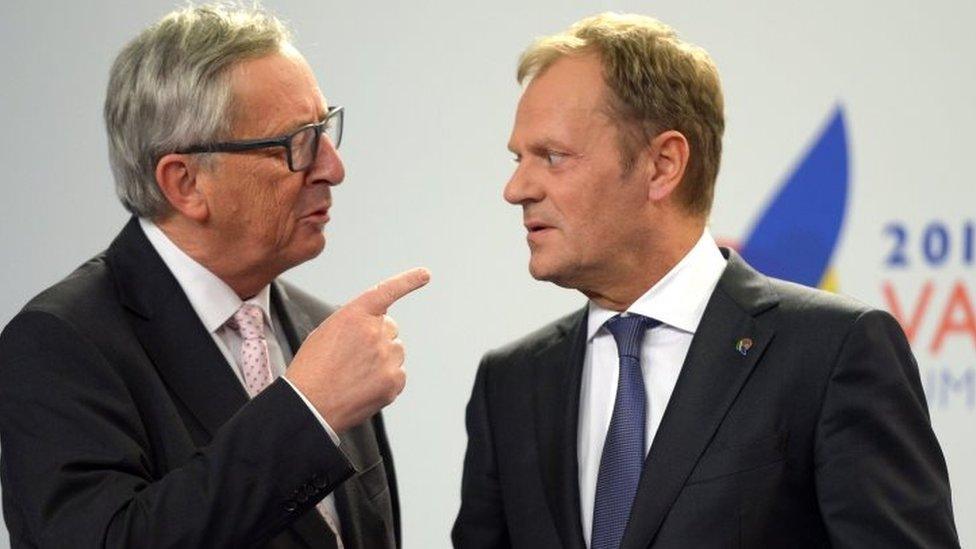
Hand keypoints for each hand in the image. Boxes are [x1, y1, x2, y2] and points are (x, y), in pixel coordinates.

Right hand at [285, 268, 430, 432]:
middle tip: (355, 357)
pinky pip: (398, 374)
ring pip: (396, 352)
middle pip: (390, 329)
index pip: (387, 291)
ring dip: (382, 360)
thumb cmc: (312, 369)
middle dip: (378, 338)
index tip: (425, 274)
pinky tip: (364, 387)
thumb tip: (373, 328)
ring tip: (356, 374)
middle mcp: (375, 331)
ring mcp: (387, 356)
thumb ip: (354, 323)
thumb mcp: (326, 332)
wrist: (308, 405)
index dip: (408, 281)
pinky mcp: (394, 380)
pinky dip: (386, 380)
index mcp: (355, 315)